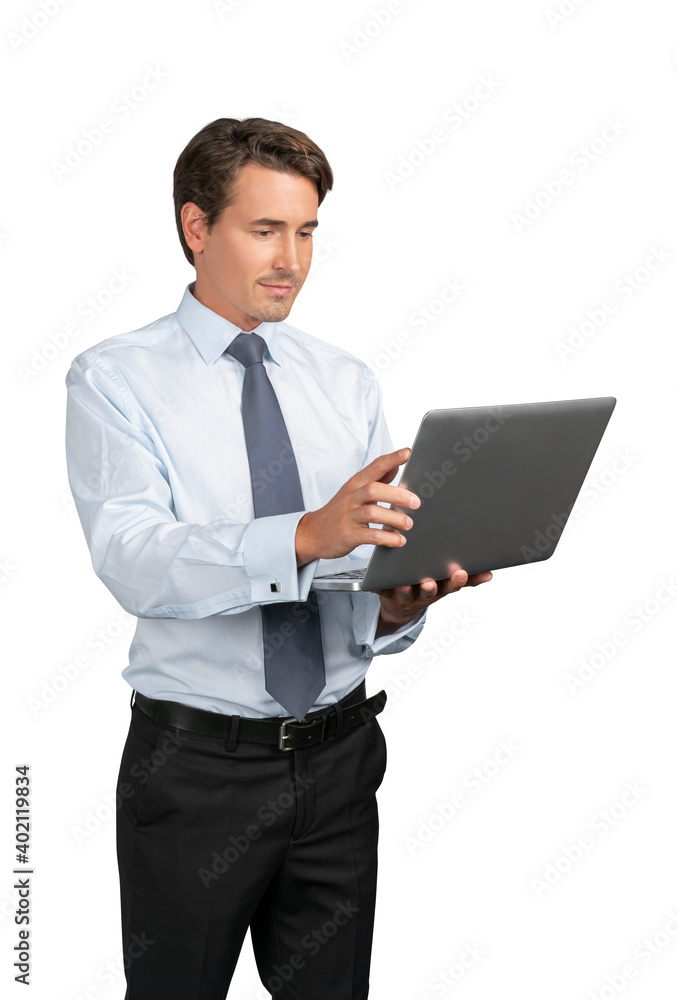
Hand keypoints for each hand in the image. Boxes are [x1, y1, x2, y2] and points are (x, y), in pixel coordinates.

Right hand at [295, 448, 418, 565]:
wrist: (313, 533)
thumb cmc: (339, 511)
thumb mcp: (354, 491)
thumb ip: (376, 479)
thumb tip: (395, 466)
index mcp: (355, 484)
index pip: (375, 466)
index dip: (391, 458)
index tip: (407, 452)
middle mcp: (352, 497)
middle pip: (374, 489)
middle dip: (397, 494)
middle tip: (416, 502)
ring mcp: (349, 516)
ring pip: (373, 512)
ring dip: (394, 518)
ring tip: (408, 524)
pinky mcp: (349, 534)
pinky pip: (371, 536)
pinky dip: (387, 538)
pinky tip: (398, 540)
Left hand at [374, 564, 492, 634]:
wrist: (400, 608)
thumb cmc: (428, 587)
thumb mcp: (447, 585)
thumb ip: (468, 579)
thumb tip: (490, 574)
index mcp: (440, 588)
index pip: (452, 585)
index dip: (457, 581)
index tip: (461, 572)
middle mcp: (424, 594)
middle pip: (430, 592)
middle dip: (431, 587)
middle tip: (430, 582)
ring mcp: (406, 596)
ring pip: (407, 593)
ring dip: (407, 589)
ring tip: (405, 583)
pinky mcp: (387, 594)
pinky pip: (382, 591)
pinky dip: (379, 588)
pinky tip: (376, 585)